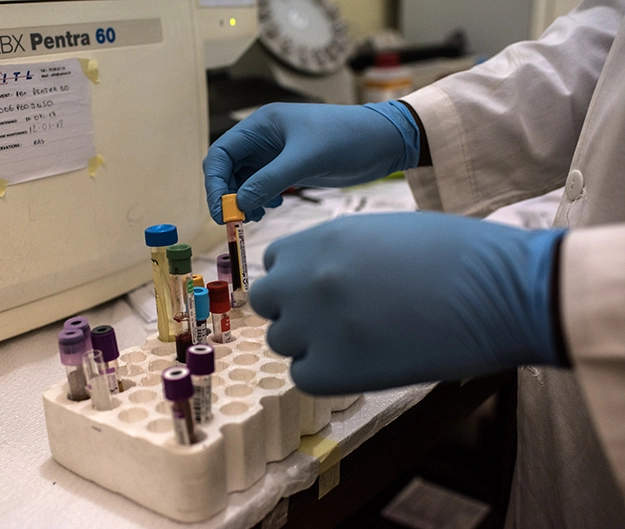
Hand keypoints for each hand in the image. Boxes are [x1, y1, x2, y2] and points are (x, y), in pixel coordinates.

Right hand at [203, 101, 419, 222]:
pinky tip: (272, 207)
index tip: (221, 210)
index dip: (214, 182)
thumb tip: (238, 204)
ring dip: (243, 201)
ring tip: (256, 216)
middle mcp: (263, 138)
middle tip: (234, 221)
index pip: (221, 153)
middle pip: (228, 169)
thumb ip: (269, 180)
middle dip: (227, 194)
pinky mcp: (289, 169)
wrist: (383, 142)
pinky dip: (259, 200)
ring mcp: (275, 154)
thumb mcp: (306, 159)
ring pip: (243, 181)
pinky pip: (261, 187)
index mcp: (261, 125)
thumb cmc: (347, 138)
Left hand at [250, 212, 565, 394]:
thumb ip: (339, 250)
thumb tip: (320, 272)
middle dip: (292, 309)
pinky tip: (362, 363)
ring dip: (309, 342)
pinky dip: (326, 373)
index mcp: (319, 239)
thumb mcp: (382, 232)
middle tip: (331, 318)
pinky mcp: (331, 370)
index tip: (323, 288)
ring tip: (357, 340)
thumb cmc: (457, 254)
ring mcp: (314, 324)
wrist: (501, 291)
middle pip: (267, 302)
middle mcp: (304, 278)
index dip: (297, 277)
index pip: (275, 262)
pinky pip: (304, 375)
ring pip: (282, 340)